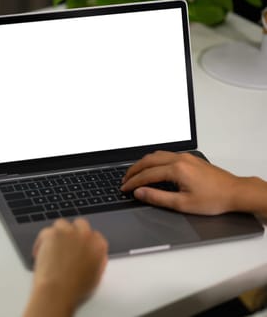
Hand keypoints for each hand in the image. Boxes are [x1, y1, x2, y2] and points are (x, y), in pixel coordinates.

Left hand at [23, 218, 107, 316]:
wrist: (57, 291)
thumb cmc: (74, 289)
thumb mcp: (96, 276)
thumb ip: (98, 261)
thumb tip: (94, 256)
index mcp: (99, 246)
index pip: (95, 235)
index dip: (84, 241)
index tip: (78, 246)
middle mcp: (85, 235)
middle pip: (80, 224)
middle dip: (73, 232)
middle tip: (65, 243)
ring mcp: (68, 232)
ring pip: (62, 224)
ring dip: (58, 233)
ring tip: (52, 247)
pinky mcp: (52, 233)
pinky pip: (46, 231)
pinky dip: (42, 241)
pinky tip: (41, 252)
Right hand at [121, 151, 241, 214]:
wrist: (235, 192)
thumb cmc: (213, 199)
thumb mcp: (182, 204)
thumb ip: (157, 197)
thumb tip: (139, 193)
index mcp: (176, 169)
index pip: (147, 175)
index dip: (133, 182)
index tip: (124, 189)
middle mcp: (179, 159)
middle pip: (148, 161)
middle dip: (134, 170)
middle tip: (124, 180)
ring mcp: (185, 157)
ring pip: (156, 155)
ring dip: (142, 164)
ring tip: (134, 174)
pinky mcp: (189, 158)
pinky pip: (165, 155)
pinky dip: (153, 161)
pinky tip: (151, 168)